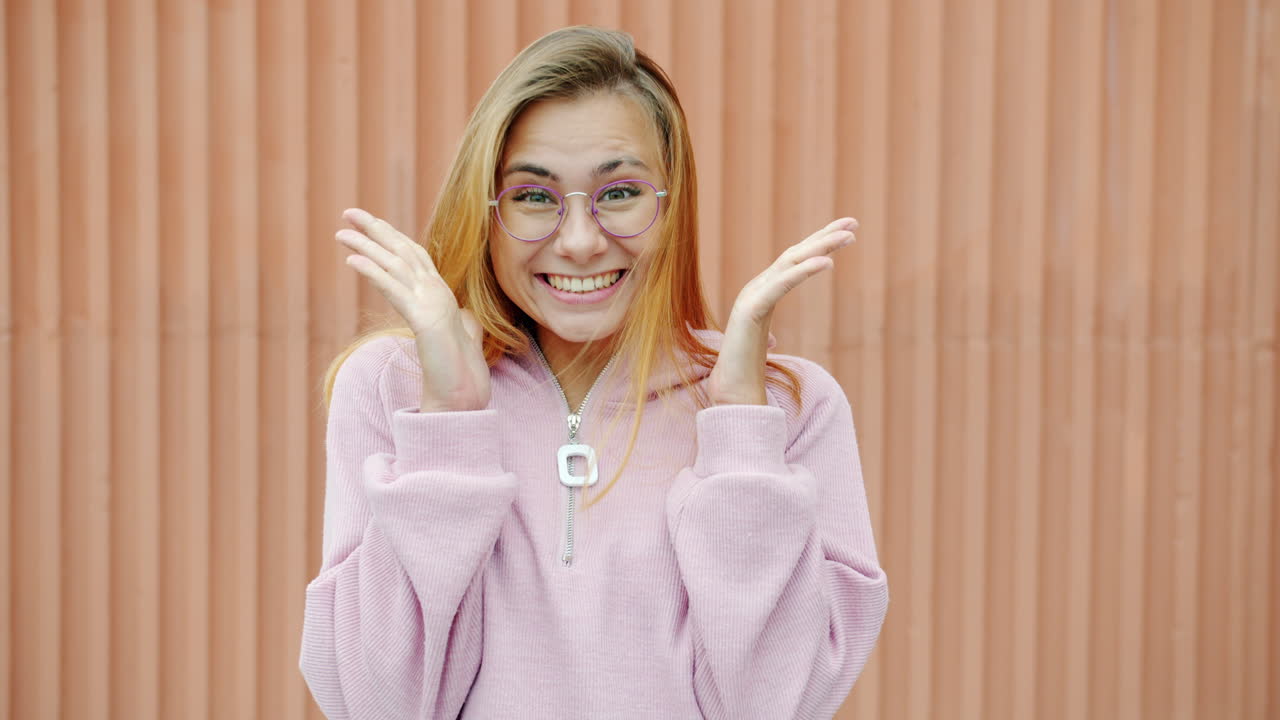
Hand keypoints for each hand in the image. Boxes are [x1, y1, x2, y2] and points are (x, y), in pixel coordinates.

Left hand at [336, 208, 490, 411]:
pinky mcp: (425, 321)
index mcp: (443, 296)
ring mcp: (433, 305)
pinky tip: (351, 259)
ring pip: (396, 265)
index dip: (392, 236)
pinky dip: (372, 271)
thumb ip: (459, 323)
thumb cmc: (458, 375)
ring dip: (367, 245)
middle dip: (376, 228)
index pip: (415, 256)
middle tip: (349, 212)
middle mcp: (439, 294)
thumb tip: (463, 315)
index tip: (369, 223)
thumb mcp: (458, 340)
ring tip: (341, 232)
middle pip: (404, 251)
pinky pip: (393, 289)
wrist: (462, 400)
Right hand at [707, 217, 857, 404]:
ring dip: (820, 246)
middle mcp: (756, 289)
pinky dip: (804, 271)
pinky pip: (782, 284)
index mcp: (761, 294)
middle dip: (823, 235)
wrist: (730, 393)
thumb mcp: (761, 347)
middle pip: (794, 254)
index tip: (845, 230)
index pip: (793, 261)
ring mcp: (751, 297)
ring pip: (790, 263)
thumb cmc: (744, 372)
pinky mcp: (750, 310)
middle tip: (853, 222)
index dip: (818, 243)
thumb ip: (765, 338)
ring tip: (848, 236)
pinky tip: (827, 262)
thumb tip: (771, 341)